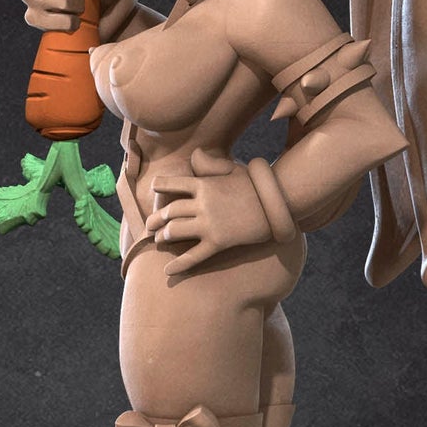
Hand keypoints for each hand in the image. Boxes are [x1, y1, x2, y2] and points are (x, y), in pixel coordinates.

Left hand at [146, 150, 271, 277]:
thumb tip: (195, 155)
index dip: (160, 188)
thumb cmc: (256, 186)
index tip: (154, 192)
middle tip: (149, 226)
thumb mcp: (232, 169)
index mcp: (204, 184)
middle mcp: (202, 204)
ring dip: (164, 237)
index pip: (172, 185)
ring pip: (176, 232)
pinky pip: (193, 256)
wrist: (277, 204)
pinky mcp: (218, 242)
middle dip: (156, 220)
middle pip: (170, 212)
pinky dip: (178, 265)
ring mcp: (209, 224)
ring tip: (159, 241)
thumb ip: (210, 164)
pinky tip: (167, 271)